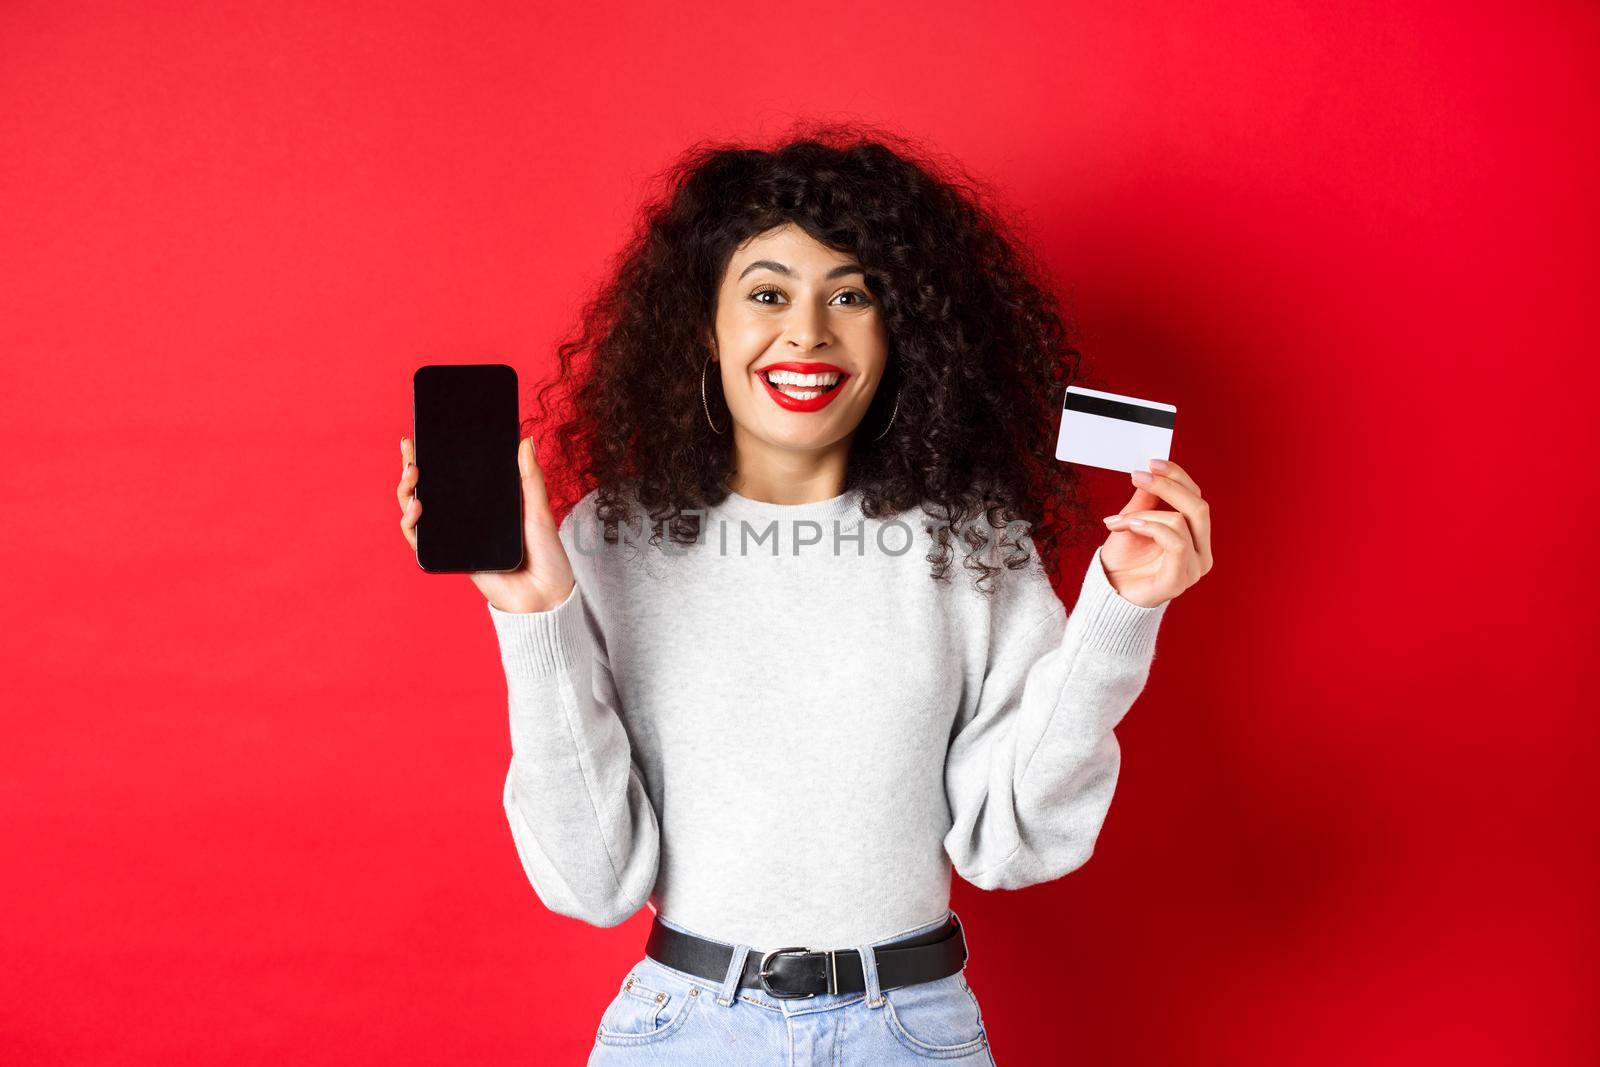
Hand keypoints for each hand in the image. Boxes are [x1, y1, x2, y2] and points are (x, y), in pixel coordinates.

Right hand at [398, 435, 576, 612]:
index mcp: (486, 503)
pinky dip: (411, 524)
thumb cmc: (547, 556)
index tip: (424, 434)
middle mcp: (467, 518)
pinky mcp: (451, 557)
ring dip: (406, 491)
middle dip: (411, 466)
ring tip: (413, 474)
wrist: (546, 596)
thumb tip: (525, 439)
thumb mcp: (539, 510)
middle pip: (429, 490)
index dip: (435, 456)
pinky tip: (417, 508)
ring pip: (417, 512)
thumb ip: (530, 477)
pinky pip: (421, 541)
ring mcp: (456, 537)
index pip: (454, 475)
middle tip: (410, 449)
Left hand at [1098, 458, 1212, 608]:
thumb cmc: (1123, 560)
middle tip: (1138, 476)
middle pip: (1197, 506)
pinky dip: (1150, 527)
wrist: (1108, 593)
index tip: (1152, 462)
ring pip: (1180, 521)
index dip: (1178, 476)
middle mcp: (1201, 552)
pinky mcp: (1178, 580)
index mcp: (1195, 536)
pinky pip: (1175, 543)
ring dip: (1144, 514)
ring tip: (1119, 520)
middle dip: (1167, 486)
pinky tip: (1129, 526)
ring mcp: (1192, 568)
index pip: (1196, 498)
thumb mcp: (1133, 522)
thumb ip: (1146, 501)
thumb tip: (1152, 471)